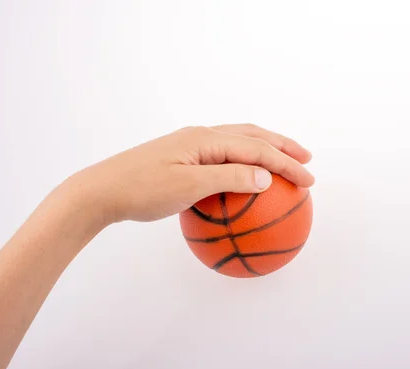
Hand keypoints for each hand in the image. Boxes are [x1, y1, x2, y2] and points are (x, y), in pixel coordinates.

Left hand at [65, 124, 314, 225]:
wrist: (101, 191)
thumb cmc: (141, 189)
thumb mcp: (187, 187)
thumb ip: (229, 179)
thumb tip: (266, 177)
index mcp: (205, 139)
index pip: (256, 149)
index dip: (286, 163)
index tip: (309, 179)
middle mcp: (201, 136)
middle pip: (252, 136)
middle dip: (281, 146)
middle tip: (307, 158)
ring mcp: (192, 146)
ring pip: (238, 143)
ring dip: (264, 150)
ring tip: (284, 162)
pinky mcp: (183, 159)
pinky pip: (223, 158)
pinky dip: (243, 164)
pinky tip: (245, 180)